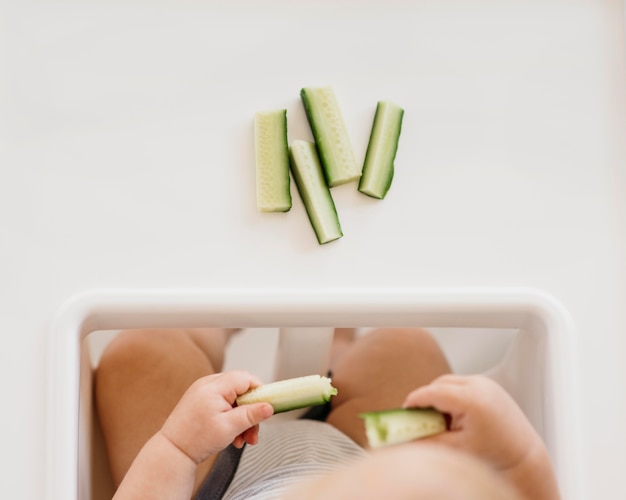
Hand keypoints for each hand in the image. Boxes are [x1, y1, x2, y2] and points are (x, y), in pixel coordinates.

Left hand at [160, 370, 273, 463]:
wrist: (172, 451)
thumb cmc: (196, 440)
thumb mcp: (229, 428)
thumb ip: (251, 415)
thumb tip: (269, 406)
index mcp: (214, 386)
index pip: (246, 378)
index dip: (259, 392)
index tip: (265, 408)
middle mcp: (208, 384)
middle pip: (241, 390)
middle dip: (250, 411)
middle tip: (253, 432)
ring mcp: (203, 391)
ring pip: (234, 398)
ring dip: (242, 418)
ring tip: (243, 439)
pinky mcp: (201, 399)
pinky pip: (224, 403)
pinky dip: (231, 417)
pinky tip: (233, 435)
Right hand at [403, 374, 559, 498]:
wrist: (523, 455)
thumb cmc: (494, 454)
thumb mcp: (455, 448)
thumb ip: (427, 439)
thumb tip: (403, 437)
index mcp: (471, 399)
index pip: (431, 392)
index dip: (414, 401)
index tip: (403, 412)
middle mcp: (479, 385)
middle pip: (438, 384)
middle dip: (426, 400)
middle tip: (419, 419)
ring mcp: (485, 382)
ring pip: (448, 382)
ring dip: (439, 396)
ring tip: (441, 420)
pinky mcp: (488, 384)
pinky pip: (461, 384)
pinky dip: (452, 395)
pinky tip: (455, 416)